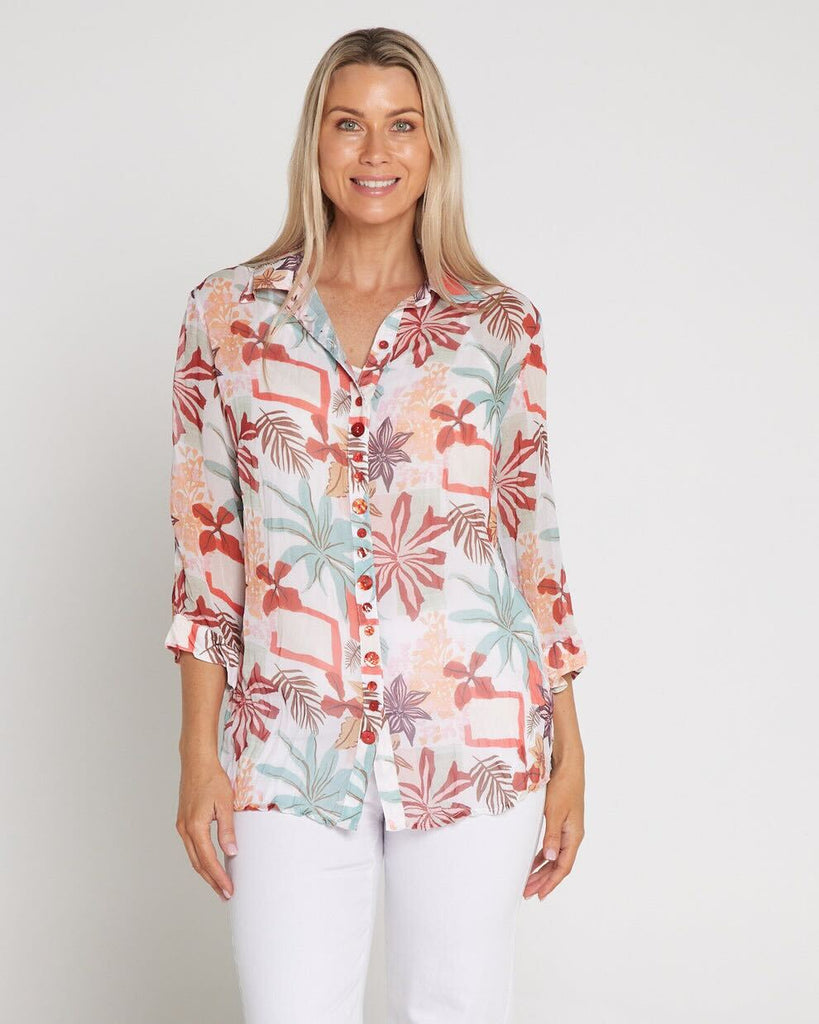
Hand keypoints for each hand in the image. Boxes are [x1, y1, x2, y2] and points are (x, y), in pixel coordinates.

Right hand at [176, 755, 237, 900]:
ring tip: (219, 884)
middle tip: (225, 894)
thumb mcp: (225, 803)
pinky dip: (201, 859)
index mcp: (195, 826)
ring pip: (193, 857)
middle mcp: (185, 829)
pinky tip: (210, 862)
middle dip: (212, 880)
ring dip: (206, 872)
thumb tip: (232, 852)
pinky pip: (192, 847)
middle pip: (198, 864)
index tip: (229, 890)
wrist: (196, 762)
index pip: (208, 860)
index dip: (219, 877)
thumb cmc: (212, 779)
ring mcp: (182, 826)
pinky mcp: (183, 822)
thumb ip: (227, 829)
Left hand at [523, 757, 584, 899]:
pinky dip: (541, 855)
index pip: (563, 866)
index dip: (551, 882)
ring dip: (541, 869)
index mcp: (574, 835)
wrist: (568, 764)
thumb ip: (551, 836)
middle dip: (543, 880)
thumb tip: (548, 859)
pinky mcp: (560, 820)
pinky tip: (532, 860)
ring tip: (527, 881)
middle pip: (558, 864)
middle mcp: (572, 834)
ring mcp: (567, 828)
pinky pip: (551, 844)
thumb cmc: (563, 785)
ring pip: (554, 856)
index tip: (539, 894)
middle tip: (527, 892)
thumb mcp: (555, 812)